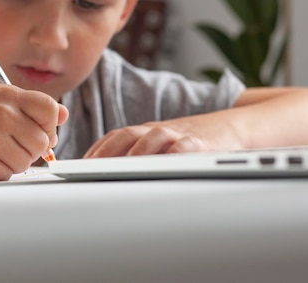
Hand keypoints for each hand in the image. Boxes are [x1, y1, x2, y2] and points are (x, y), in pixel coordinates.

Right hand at [0, 84, 67, 181]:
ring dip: (14, 163)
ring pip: (27, 161)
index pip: (50, 109)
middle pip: (42, 142)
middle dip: (30, 150)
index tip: (36, 132)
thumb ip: (31, 108)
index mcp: (7, 94)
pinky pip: (8, 175)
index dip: (48, 126)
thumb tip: (63, 114)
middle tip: (7, 145)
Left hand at [83, 114, 241, 157]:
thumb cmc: (190, 142)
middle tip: (91, 169)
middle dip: (106, 152)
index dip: (96, 150)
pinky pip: (183, 148)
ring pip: (152, 138)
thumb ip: (137, 157)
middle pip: (127, 135)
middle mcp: (157, 131)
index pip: (114, 137)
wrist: (230, 127)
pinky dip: (171, 155)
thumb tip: (107, 180)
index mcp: (145, 132)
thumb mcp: (159, 146)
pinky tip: (161, 167)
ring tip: (119, 170)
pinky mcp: (200, 144)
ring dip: (135, 153)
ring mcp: (178, 135)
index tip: (78, 167)